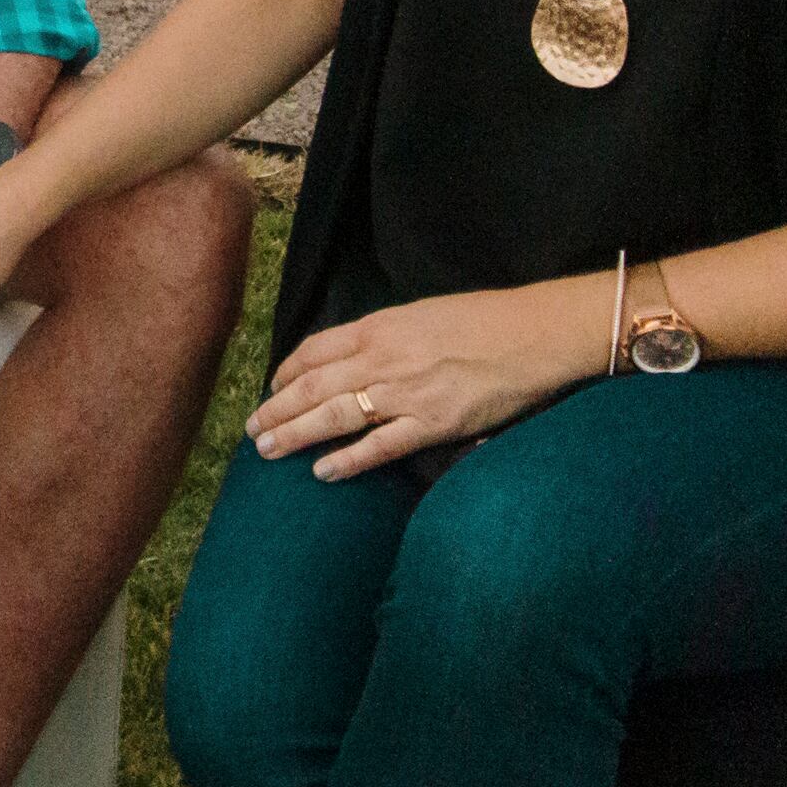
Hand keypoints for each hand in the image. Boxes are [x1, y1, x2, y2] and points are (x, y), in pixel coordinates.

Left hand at [245, 282, 609, 481]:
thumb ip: (387, 335)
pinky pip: (379, 446)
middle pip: (312, 385)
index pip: (315, 350)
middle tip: (252, 430)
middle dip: (276, 409)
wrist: (534, 334)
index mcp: (379, 327)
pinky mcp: (433, 423)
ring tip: (268, 450)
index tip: (271, 388)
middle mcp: (383, 358)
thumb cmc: (485, 320)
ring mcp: (406, 392)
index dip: (286, 371)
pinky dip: (347, 460)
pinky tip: (322, 472)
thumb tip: (360, 356)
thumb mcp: (423, 315)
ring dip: (295, 434)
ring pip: (334, 415)